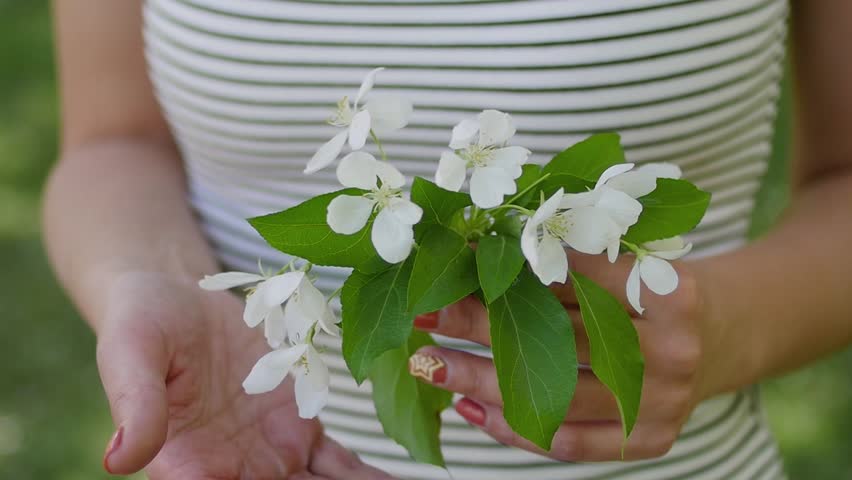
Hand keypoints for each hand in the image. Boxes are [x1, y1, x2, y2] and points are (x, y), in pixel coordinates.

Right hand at [95, 271, 391, 478]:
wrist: (181, 297)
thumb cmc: (143, 321)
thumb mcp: (132, 351)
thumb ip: (135, 403)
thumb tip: (118, 459)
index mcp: (185, 466)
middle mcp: (231, 471)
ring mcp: (270, 455)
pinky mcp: (299, 430)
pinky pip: (339, 464)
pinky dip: (369, 477)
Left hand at [409, 252, 716, 461]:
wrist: (725, 333)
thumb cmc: (657, 286)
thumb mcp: (627, 256)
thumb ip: (566, 255)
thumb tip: (476, 249)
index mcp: (668, 288)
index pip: (571, 275)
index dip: (506, 265)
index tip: (454, 260)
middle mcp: (671, 348)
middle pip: (556, 334)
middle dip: (479, 323)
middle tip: (424, 313)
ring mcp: (664, 400)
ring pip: (554, 394)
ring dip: (481, 381)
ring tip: (429, 365)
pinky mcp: (652, 438)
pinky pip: (570, 442)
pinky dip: (514, 427)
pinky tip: (469, 408)